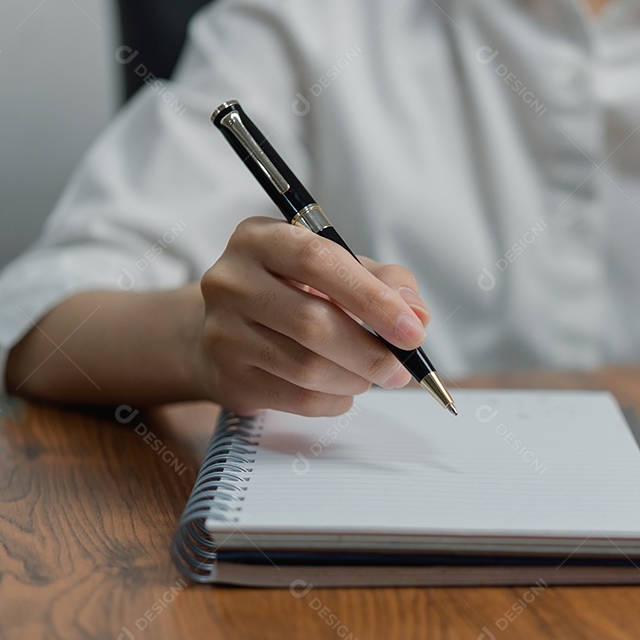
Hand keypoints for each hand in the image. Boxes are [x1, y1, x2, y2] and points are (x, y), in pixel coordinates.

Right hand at [194, 217, 431, 416]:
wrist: (223, 331)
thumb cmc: (291, 292)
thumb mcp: (336, 270)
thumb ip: (384, 282)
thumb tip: (417, 316)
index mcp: (260, 239)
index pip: (318, 262)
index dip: (371, 299)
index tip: (411, 331)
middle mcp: (231, 281)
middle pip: (312, 323)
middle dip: (370, 352)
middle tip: (401, 368)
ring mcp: (222, 331)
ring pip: (306, 367)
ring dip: (354, 378)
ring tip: (372, 376)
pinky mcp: (227, 376)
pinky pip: (296, 398)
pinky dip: (334, 400)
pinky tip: (343, 390)